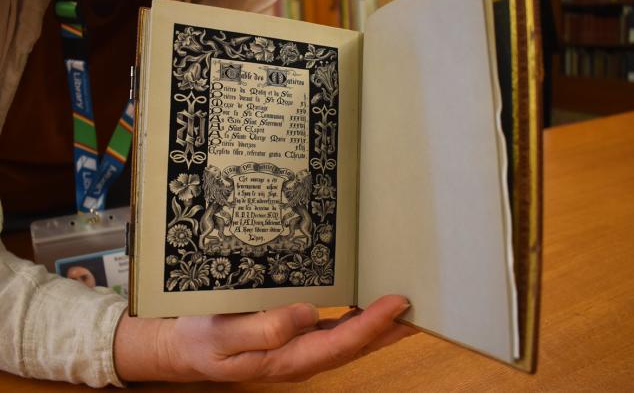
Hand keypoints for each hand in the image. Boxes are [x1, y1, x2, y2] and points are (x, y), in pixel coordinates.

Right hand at [115, 295, 415, 382]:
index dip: (373, 325)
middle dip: (388, 330)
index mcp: (287, 359)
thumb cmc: (202, 339)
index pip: (341, 343)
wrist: (184, 346)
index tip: (398, 304)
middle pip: (355, 346)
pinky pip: (334, 330)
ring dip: (377, 326)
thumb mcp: (224, 335)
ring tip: (402, 308)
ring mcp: (299, 349)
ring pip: (348, 339)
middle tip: (418, 308)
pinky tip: (365, 306)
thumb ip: (266, 329)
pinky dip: (356, 319)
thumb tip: (309, 314)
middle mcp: (300, 356)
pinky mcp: (294, 336)